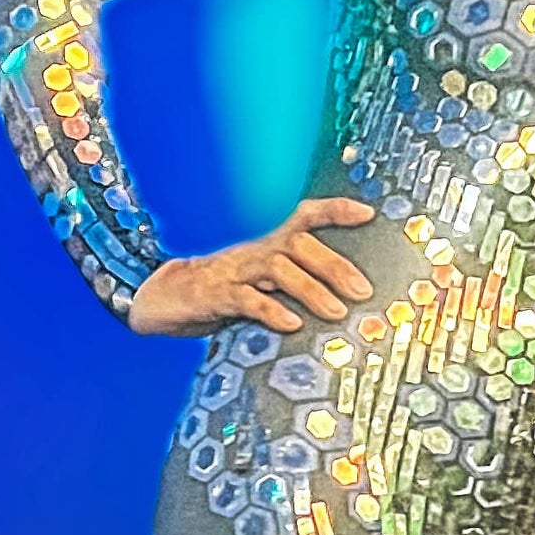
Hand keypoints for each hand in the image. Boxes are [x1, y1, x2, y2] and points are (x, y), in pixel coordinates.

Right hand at [129, 196, 375, 337]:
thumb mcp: (264, 281)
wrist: (167, 297)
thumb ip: (298, 283)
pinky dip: (270, 310)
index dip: (335, 210)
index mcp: (270, 242)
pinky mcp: (216, 294)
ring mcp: (235, 270)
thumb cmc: (226, 289)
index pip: (305, 215)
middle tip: (363, 291)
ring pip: (278, 269)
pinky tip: (291, 324)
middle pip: (300, 244)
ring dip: (311, 290)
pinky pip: (246, 299)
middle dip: (335, 266)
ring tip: (336, 312)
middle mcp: (256, 250)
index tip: (367, 214)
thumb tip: (346, 302)